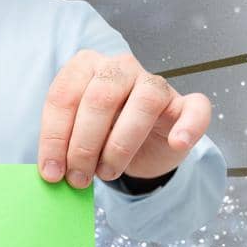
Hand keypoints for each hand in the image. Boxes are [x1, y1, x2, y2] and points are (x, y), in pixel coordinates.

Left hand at [38, 50, 210, 188]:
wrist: (139, 147)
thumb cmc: (99, 136)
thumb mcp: (74, 138)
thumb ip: (62, 147)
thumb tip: (51, 174)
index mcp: (84, 67)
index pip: (63, 97)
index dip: (54, 138)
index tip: (51, 172)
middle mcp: (119, 67)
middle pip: (99, 99)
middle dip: (83, 145)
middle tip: (77, 178)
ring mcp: (154, 82)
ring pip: (143, 103)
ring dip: (120, 145)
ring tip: (107, 172)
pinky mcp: (184, 103)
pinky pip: (195, 108)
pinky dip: (189, 126)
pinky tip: (177, 143)